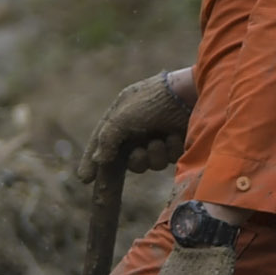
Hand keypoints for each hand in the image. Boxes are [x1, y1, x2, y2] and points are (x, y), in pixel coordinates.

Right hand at [84, 68, 194, 189]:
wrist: (190, 95)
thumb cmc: (153, 102)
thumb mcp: (121, 119)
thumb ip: (106, 140)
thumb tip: (100, 160)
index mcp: (121, 115)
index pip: (101, 141)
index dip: (92, 160)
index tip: (84, 179)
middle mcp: (138, 127)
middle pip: (126, 158)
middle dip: (135, 160)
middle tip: (138, 154)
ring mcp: (157, 136)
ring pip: (148, 163)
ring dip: (153, 155)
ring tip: (160, 140)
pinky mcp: (174, 143)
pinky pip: (165, 159)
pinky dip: (169, 151)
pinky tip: (174, 137)